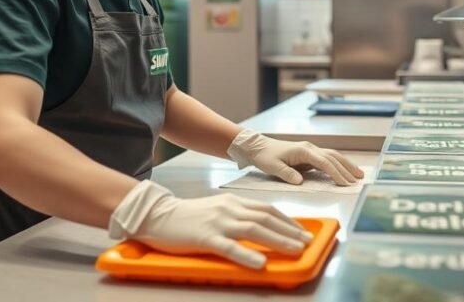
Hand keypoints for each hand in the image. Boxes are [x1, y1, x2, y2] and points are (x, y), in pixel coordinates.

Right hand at [108, 180, 311, 268]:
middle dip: (290, 230)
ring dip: (278, 239)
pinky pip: (230, 247)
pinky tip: (260, 262)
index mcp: (233, 201)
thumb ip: (237, 216)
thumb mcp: (216, 209)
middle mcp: (229, 209)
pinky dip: (247, 254)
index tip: (302, 231)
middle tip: (307, 242)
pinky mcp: (205, 238)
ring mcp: (218, 222)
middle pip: (266, 218)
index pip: (267, 209)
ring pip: (254, 229)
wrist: (157, 215)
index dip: (288, 220)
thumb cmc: (187, 216)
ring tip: (295, 249)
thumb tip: (261, 226)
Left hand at [227, 129, 364, 185]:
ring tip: (358, 174)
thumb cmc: (265, 156)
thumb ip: (287, 174)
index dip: (336, 173)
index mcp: (303, 150)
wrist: (258, 147)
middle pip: (333, 157)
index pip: (324, 162)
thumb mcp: (272, 167)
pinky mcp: (309, 155)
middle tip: (358, 180)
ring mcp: (310, 151)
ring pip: (333, 156)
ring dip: (346, 165)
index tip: (344, 183)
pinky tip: (344, 171)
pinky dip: (338, 165)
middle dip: (347, 168)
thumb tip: (300, 181)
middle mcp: (310, 148)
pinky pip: (327, 159)